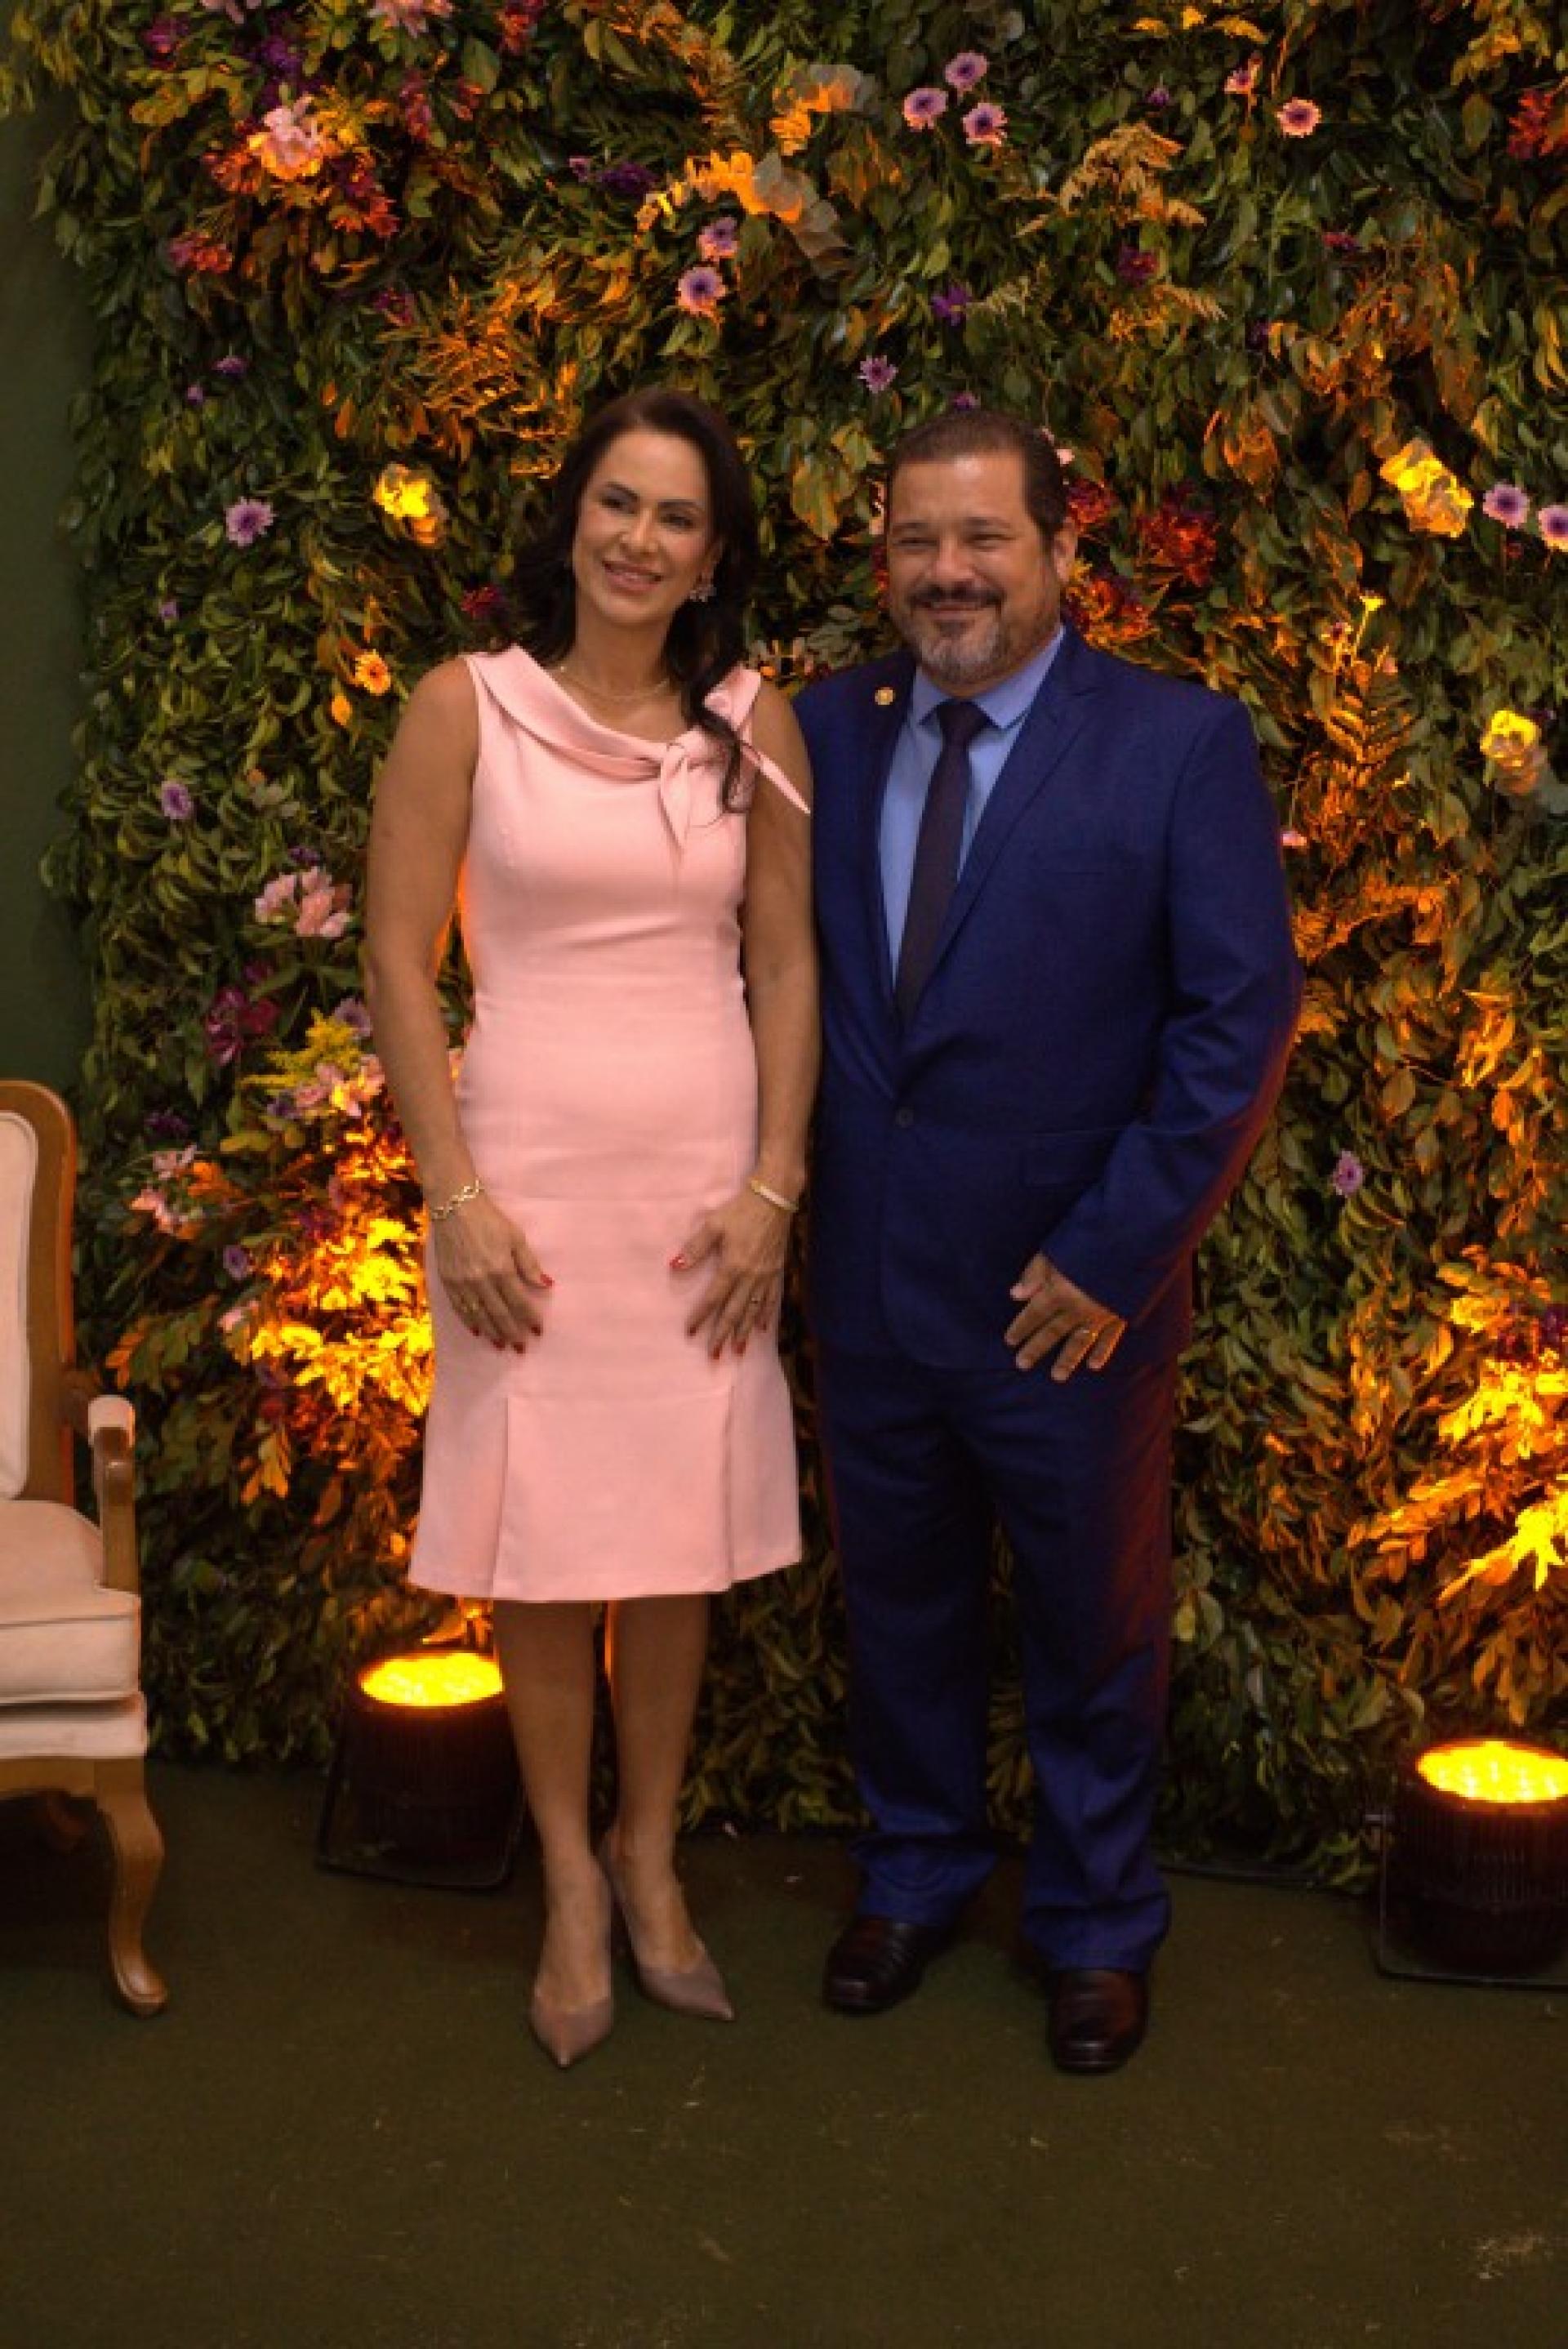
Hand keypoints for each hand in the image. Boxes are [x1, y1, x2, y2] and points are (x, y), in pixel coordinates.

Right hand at [433, 1193, 551, 1350]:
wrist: (453, 1207)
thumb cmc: (489, 1220)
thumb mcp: (515, 1237)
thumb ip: (529, 1264)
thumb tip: (546, 1285)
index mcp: (501, 1269)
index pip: (518, 1302)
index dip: (529, 1318)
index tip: (537, 1331)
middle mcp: (481, 1280)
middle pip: (499, 1314)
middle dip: (512, 1333)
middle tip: (520, 1348)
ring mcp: (462, 1282)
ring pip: (479, 1315)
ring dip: (492, 1332)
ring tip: (501, 1345)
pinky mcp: (448, 1281)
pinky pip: (460, 1308)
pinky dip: (470, 1322)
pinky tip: (478, 1331)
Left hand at [673, 1186, 790, 1357]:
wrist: (774, 1198)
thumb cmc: (741, 1210)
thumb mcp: (714, 1225)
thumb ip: (695, 1248)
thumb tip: (674, 1266)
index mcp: (732, 1266)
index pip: (713, 1298)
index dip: (701, 1316)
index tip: (691, 1332)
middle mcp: (750, 1276)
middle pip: (735, 1312)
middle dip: (723, 1334)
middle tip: (715, 1355)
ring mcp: (766, 1275)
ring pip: (754, 1310)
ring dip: (745, 1331)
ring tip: (739, 1350)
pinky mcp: (777, 1270)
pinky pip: (772, 1298)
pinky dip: (767, 1314)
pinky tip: (764, 1327)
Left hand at [1005, 1253, 1124, 1379]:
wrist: (1134, 1242)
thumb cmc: (1093, 1239)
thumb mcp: (1057, 1250)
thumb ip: (1036, 1272)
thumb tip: (1016, 1295)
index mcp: (1060, 1291)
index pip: (1034, 1313)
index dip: (1021, 1327)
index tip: (1010, 1341)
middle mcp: (1078, 1307)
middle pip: (1053, 1331)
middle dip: (1036, 1348)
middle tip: (1022, 1364)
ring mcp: (1100, 1313)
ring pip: (1080, 1341)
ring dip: (1067, 1360)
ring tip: (1057, 1376)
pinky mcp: (1121, 1313)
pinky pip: (1110, 1338)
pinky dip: (1101, 1352)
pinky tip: (1093, 1366)